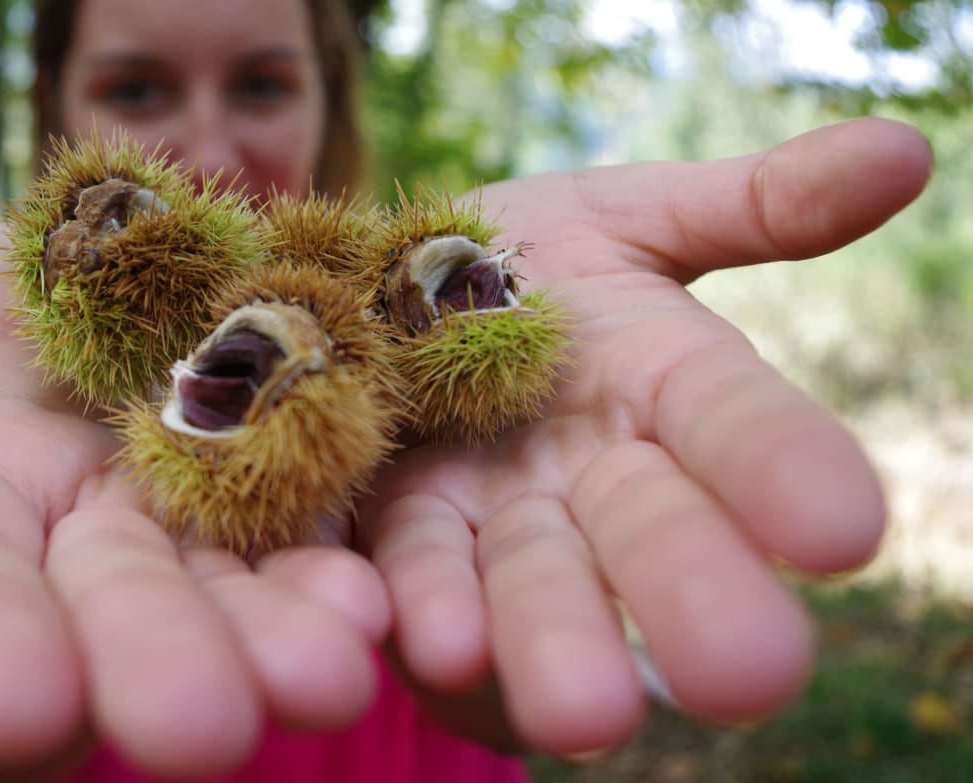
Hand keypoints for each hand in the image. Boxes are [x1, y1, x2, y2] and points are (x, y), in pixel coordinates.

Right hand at [0, 176, 391, 780]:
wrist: (160, 311)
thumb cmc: (32, 303)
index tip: (11, 716)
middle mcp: (97, 542)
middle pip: (116, 613)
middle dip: (151, 666)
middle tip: (197, 732)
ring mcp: (205, 541)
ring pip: (231, 605)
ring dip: (277, 648)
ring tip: (329, 682)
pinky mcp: (301, 522)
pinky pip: (322, 563)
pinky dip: (345, 594)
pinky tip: (377, 616)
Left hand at [358, 117, 931, 753]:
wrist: (364, 294)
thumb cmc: (511, 259)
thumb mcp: (621, 221)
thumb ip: (750, 205)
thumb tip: (902, 150)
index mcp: (665, 393)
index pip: (739, 431)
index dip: (785, 473)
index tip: (840, 529)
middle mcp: (591, 481)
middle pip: (648, 539)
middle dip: (686, 596)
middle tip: (743, 674)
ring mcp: (492, 524)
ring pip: (528, 587)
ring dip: (549, 641)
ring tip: (576, 711)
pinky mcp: (392, 551)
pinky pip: (409, 588)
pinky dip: (425, 616)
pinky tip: (435, 647)